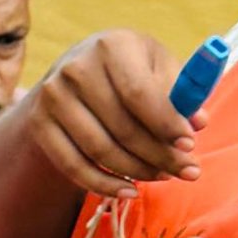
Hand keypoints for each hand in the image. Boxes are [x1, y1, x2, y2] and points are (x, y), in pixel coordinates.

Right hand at [21, 30, 200, 197]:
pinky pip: (73, 166)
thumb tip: (198, 122)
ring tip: (163, 176)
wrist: (73, 71)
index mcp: (111, 46)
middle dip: (160, 155)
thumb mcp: (156, 66)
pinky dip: (104, 184)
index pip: (139, 93)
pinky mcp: (39, 124)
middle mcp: (76, 68)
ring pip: (100, 150)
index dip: (166, 124)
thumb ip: (180, 91)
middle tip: (187, 171)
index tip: (189, 145)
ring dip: (137, 171)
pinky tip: (129, 191)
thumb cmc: (128, 69)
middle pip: (122, 127)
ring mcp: (52, 97)